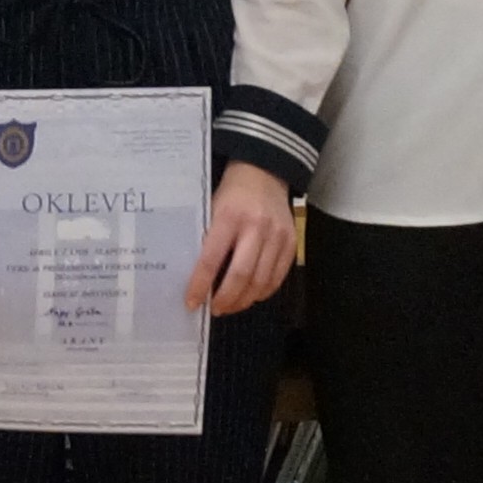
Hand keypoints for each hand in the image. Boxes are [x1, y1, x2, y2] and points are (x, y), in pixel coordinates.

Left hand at [189, 162, 297, 315]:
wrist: (264, 173)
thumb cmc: (232, 194)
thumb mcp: (211, 208)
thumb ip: (207, 239)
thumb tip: (194, 276)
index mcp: (229, 217)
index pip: (211, 259)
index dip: (200, 285)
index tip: (192, 302)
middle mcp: (256, 227)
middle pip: (241, 275)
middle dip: (225, 299)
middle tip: (214, 309)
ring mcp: (277, 235)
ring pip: (261, 281)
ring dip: (244, 300)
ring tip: (230, 306)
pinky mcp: (291, 242)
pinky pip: (278, 277)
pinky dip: (263, 292)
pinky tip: (250, 295)